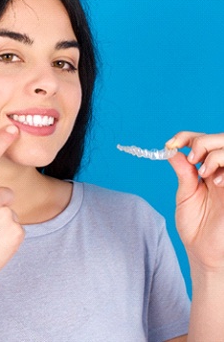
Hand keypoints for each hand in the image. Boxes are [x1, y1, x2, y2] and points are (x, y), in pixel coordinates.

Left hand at [167, 131, 223, 271]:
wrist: (206, 253)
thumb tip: (171, 149)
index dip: (187, 136)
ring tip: (205, 172)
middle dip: (203, 142)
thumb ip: (183, 172)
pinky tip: (217, 182)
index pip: (201, 140)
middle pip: (221, 138)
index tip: (171, 144)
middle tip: (192, 160)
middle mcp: (223, 171)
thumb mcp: (185, 194)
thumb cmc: (195, 227)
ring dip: (216, 154)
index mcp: (207, 169)